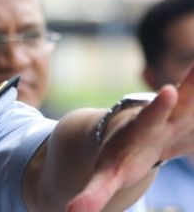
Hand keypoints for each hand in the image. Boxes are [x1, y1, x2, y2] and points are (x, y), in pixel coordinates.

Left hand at [67, 64, 193, 210]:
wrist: (131, 137)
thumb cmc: (119, 156)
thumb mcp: (107, 175)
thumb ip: (93, 193)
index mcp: (141, 131)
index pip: (149, 119)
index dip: (159, 107)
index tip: (168, 90)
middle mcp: (164, 120)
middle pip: (181, 100)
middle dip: (192, 82)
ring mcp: (183, 118)